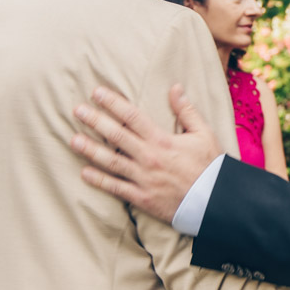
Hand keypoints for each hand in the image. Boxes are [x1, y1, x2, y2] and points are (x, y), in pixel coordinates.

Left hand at [71, 84, 222, 222]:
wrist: (216, 202)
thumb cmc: (211, 166)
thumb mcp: (204, 133)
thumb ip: (187, 111)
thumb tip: (175, 87)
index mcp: (162, 140)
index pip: (132, 116)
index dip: (113, 102)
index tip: (96, 92)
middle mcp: (149, 158)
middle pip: (116, 136)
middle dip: (95, 121)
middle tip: (77, 110)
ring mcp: (143, 179)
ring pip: (111, 162)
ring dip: (90, 150)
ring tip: (73, 139)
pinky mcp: (142, 198)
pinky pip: (116, 188)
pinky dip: (100, 181)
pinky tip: (84, 173)